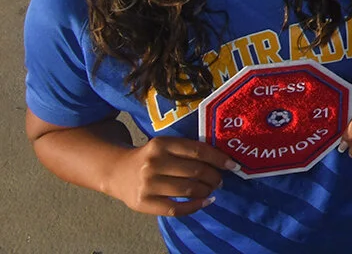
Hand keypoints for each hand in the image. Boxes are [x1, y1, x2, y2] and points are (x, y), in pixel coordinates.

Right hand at [106, 136, 236, 216]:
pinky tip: (205, 202)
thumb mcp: (165, 146)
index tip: (233, 165)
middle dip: (214, 177)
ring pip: (188, 189)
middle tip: (220, 181)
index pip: (198, 151)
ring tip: (211, 190)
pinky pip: (175, 208)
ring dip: (206, 191)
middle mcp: (154, 162)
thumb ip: (187, 150)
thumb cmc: (150, 158)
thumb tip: (222, 160)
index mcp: (162, 144)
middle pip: (195, 171)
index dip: (219, 159)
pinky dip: (195, 206)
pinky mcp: (143, 202)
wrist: (116, 172)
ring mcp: (148, 184)